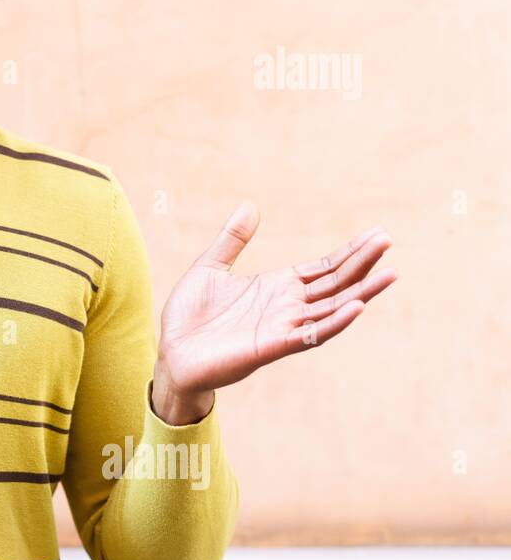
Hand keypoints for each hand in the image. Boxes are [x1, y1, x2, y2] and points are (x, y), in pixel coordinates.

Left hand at [156, 202, 397, 397]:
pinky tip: (357, 306)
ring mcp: (282, 327)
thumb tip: (249, 207)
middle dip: (362, 263)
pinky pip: (310, 335)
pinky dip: (334, 321)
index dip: (350, 252)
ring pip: (332, 308)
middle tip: (388, 241)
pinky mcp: (271, 346)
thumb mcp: (209, 267)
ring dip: (361, 292)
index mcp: (276, 287)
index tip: (377, 234)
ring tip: (389, 273)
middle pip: (335, 283)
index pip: (323, 268)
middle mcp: (287, 307)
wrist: (170, 352)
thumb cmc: (189, 316)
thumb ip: (232, 240)